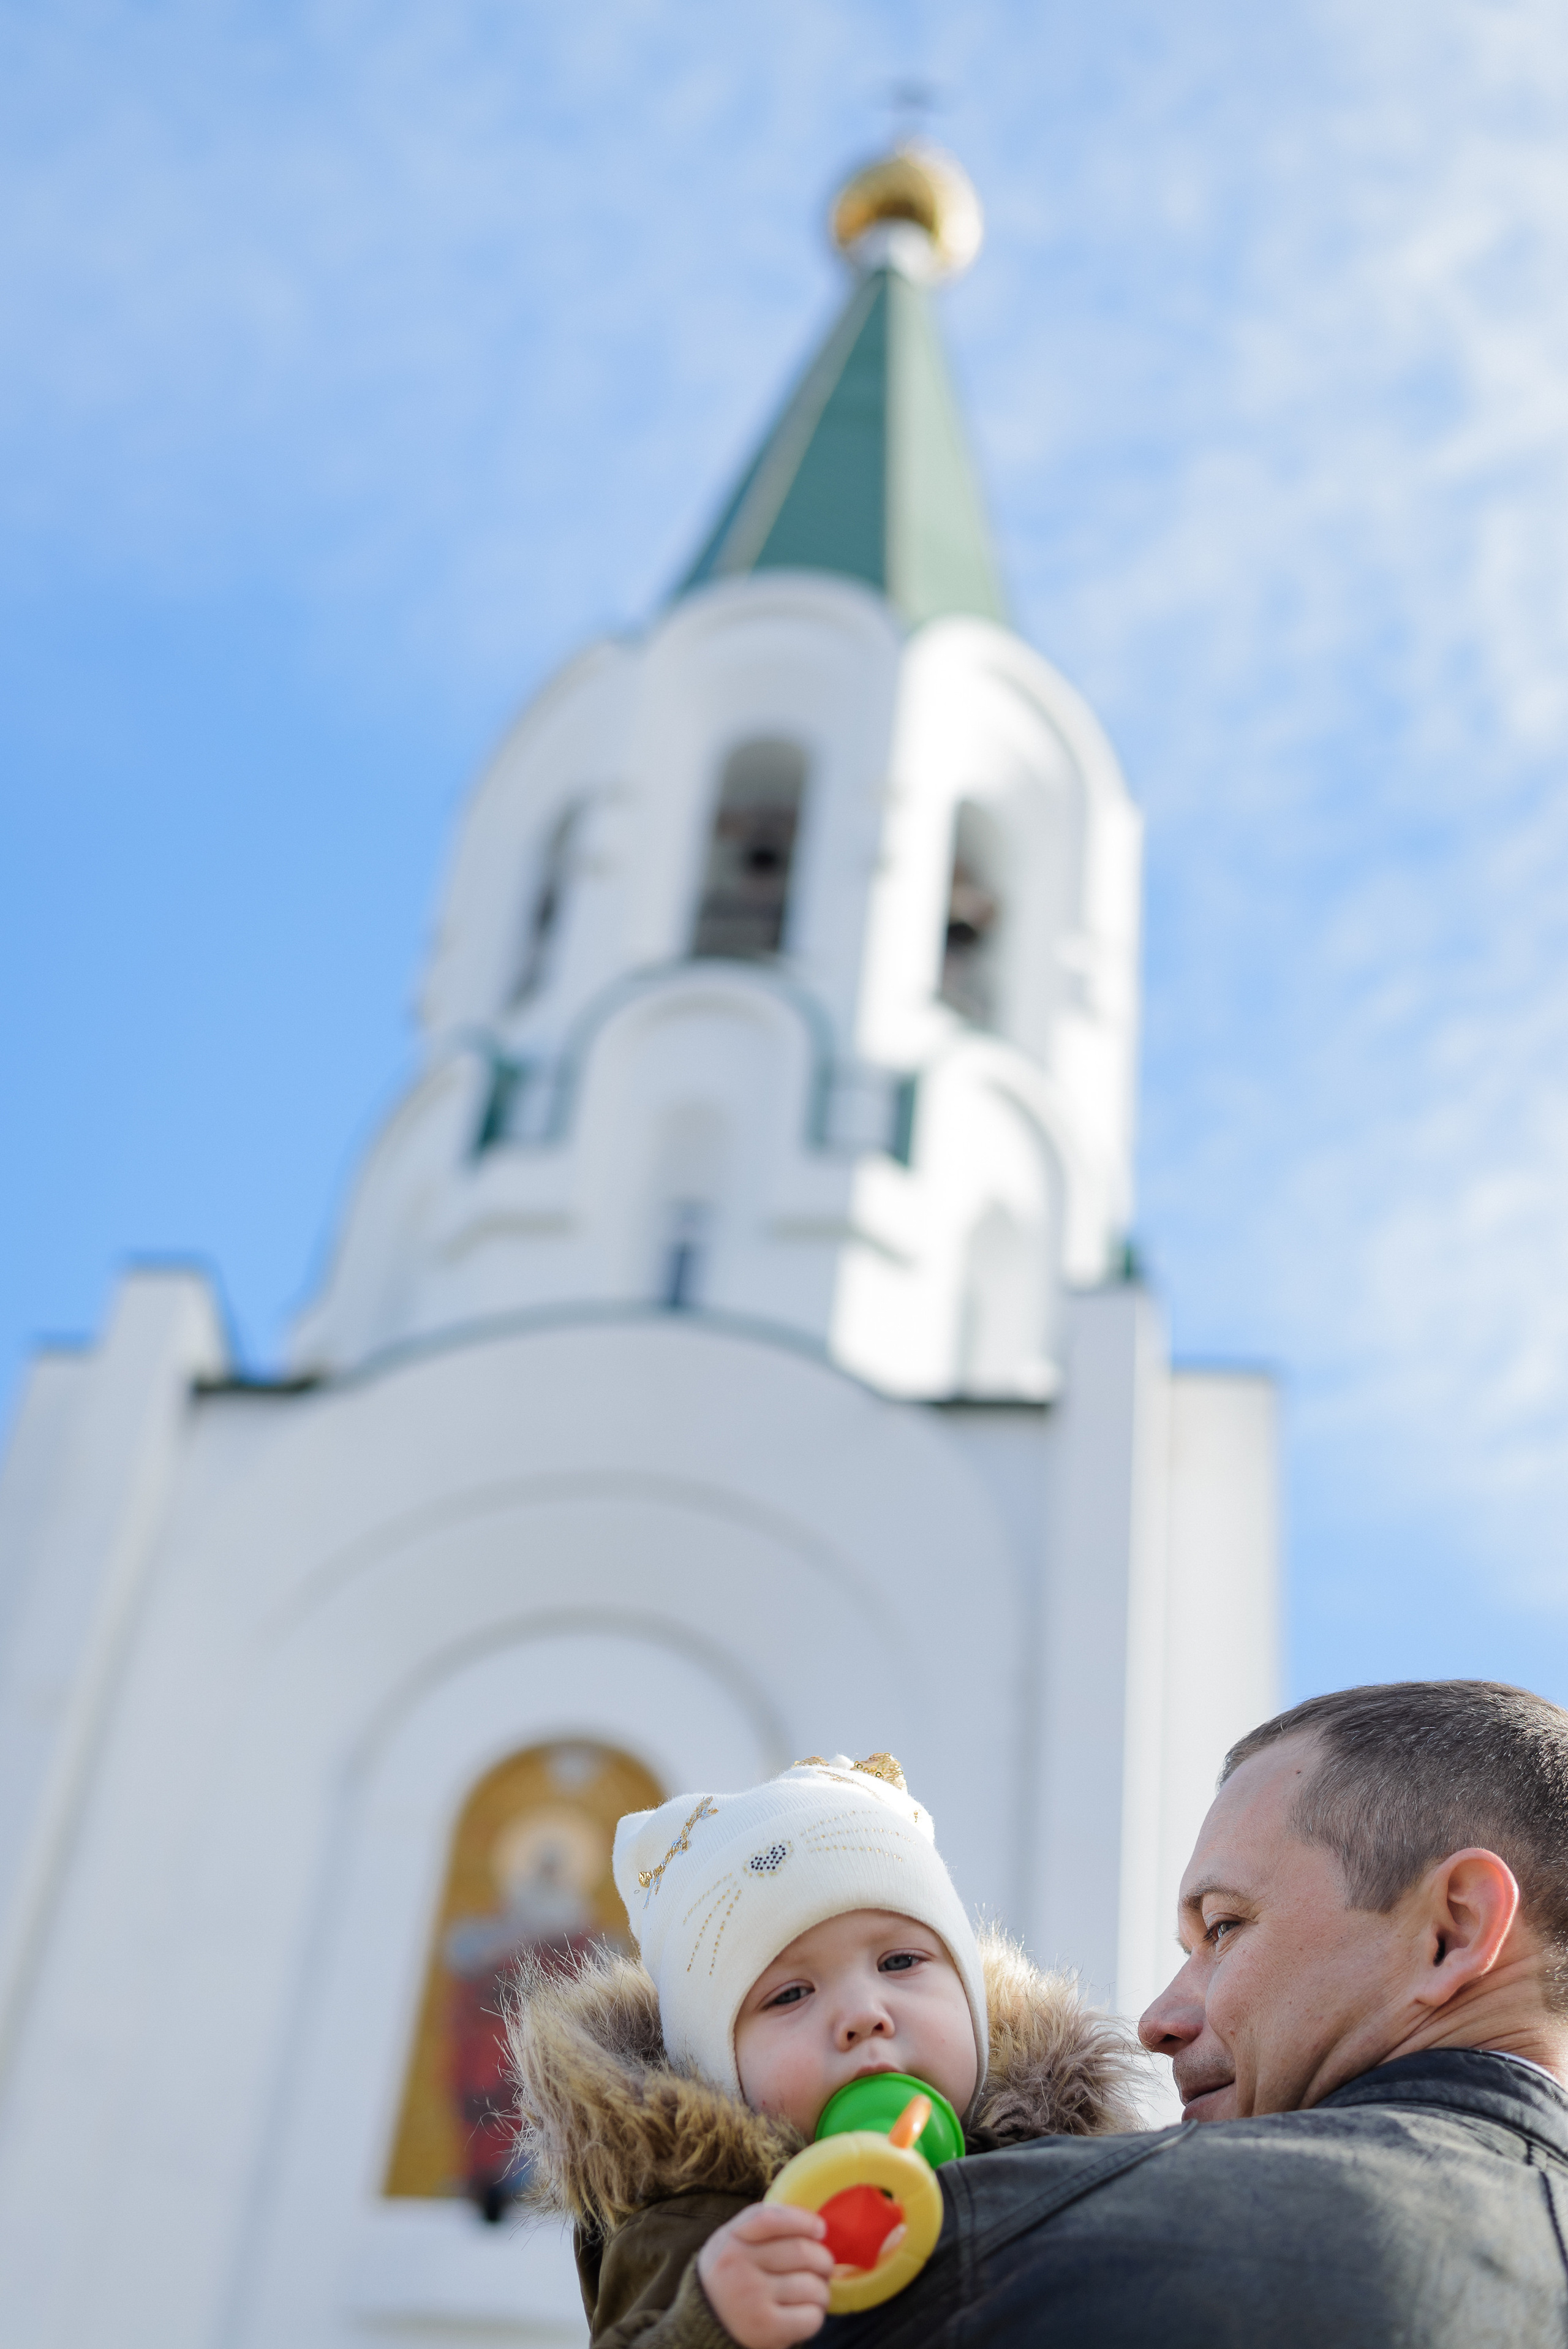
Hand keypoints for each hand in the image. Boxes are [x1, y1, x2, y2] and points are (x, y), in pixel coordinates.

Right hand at [696, 2202, 832, 2348]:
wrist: (706, 2323)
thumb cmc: (733, 2275)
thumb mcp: (734, 2241)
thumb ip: (764, 2225)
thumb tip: (815, 2226)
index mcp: (733, 2240)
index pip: (772, 2219)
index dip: (803, 2220)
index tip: (820, 2229)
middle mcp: (740, 2268)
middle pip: (802, 2252)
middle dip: (823, 2260)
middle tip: (823, 2267)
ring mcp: (753, 2299)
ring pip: (812, 2286)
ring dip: (822, 2291)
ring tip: (814, 2293)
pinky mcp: (766, 2329)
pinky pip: (810, 2317)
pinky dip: (815, 2314)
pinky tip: (805, 2313)